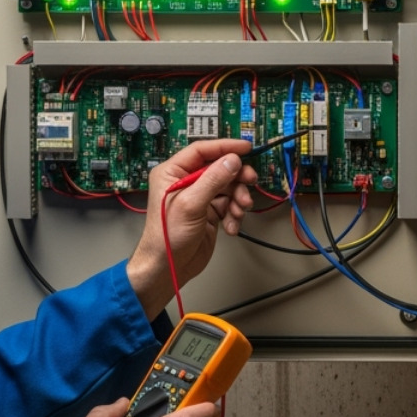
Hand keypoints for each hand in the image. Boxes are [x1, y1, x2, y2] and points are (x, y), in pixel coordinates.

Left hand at [128, 138, 257, 312]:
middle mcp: (186, 182)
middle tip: (250, 182)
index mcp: (173, 172)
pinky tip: (231, 225)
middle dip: (236, 177)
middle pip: (219, 168)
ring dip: (237, 199)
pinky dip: (234, 214)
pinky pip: (229, 204)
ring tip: (239, 211)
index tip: (245, 148)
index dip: (225, 147)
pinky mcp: (209, 212)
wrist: (169, 268)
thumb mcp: (191, 204)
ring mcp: (199, 197)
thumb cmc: (167, 237)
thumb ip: (213, 180)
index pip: (202, 151)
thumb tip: (232, 161)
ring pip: (228, 187)